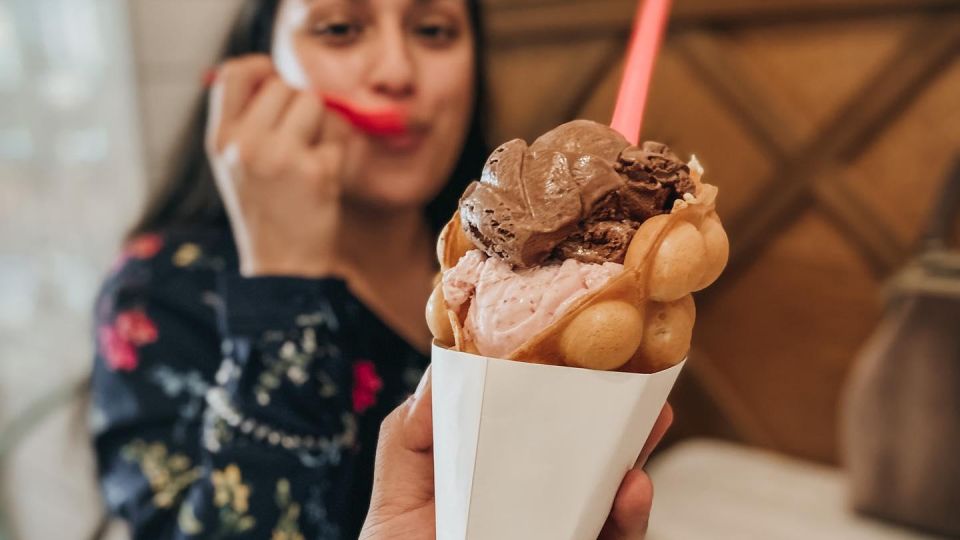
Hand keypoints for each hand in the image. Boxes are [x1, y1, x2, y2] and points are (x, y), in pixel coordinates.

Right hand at [206, 55, 344, 276]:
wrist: (282, 268)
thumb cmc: (266, 212)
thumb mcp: (237, 166)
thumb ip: (248, 121)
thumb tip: (274, 75)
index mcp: (221, 140)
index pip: (234, 73)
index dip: (261, 70)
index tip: (275, 87)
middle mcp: (245, 144)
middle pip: (284, 85)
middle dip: (299, 108)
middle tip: (299, 143)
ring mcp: (280, 157)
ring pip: (315, 103)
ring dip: (322, 127)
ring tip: (310, 161)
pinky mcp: (315, 172)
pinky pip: (337, 137)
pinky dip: (337, 155)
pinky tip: (323, 182)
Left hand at [359, 367, 673, 539]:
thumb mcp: (396, 493)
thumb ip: (410, 435)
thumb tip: (440, 371)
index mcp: (495, 476)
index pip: (534, 429)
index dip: (562, 393)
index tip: (581, 356)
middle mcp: (535, 504)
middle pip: (586, 457)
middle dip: (619, 420)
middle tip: (642, 385)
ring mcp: (561, 532)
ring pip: (612, 497)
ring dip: (636, 459)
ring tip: (650, 425)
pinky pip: (614, 538)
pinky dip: (629, 517)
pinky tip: (632, 490)